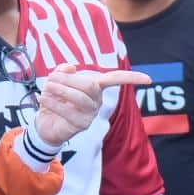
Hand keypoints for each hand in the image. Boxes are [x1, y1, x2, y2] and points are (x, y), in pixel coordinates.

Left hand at [32, 68, 152, 146]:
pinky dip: (53, 103)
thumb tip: (71, 67)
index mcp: (96, 88)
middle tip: (50, 79)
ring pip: (79, 98)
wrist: (45, 124)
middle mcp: (97, 102)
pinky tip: (44, 99)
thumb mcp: (56, 82)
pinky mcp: (81, 126)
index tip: (149, 79)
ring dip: (59, 90)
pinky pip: (68, 111)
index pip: (116, 80)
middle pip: (89, 85)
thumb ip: (63, 71)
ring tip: (45, 88)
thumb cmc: (54, 100)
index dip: (132, 78)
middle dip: (67, 80)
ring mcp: (90, 115)